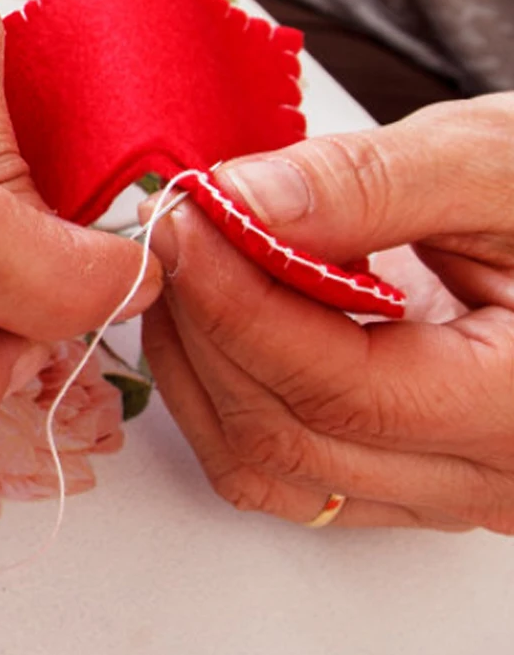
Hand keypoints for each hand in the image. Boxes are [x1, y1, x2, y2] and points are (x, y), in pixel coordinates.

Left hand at [143, 94, 513, 528]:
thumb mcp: (498, 160)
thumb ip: (366, 184)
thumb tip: (238, 203)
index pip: (340, 387)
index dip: (236, 302)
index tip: (182, 222)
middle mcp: (501, 478)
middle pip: (290, 436)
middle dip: (205, 327)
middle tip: (173, 230)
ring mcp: (459, 494)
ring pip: (275, 470)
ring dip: (204, 368)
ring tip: (194, 267)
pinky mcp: (423, 482)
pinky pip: (294, 473)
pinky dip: (234, 397)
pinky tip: (227, 315)